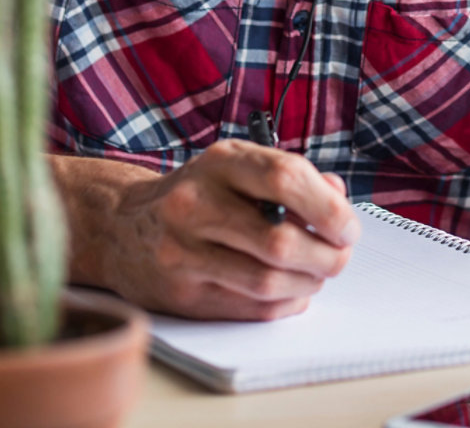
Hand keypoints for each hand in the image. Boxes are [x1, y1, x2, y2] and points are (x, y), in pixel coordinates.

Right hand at [97, 139, 358, 319]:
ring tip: (316, 274)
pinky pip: (250, 308)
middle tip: (339, 257)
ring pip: (267, 281)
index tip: (348, 227)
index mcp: (219, 162)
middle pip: (280, 241)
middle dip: (326, 256)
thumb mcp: (238, 166)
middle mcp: (194, 204)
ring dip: (308, 283)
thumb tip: (337, 201)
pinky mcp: (179, 293)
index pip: (285, 178)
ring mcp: (182, 252)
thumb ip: (291, 178)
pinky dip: (284, 302)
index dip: (329, 208)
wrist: (120, 225)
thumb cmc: (197, 193)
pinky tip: (292, 290)